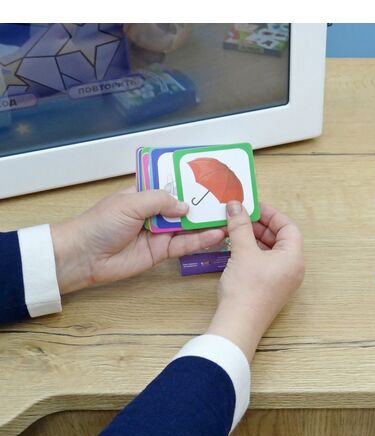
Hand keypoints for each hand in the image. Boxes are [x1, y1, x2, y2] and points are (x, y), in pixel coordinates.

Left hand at [51, 187, 225, 293]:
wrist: (84, 256)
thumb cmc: (99, 224)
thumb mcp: (130, 202)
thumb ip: (160, 200)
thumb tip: (185, 206)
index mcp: (144, 194)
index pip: (172, 185)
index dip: (189, 183)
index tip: (211, 179)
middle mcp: (154, 212)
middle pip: (184, 206)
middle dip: (203, 203)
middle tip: (228, 200)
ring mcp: (159, 233)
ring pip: (188, 226)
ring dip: (207, 222)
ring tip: (229, 217)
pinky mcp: (161, 252)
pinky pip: (185, 245)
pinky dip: (200, 240)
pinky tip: (216, 234)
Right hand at [206, 201, 304, 360]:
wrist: (238, 324)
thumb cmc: (246, 288)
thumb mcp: (243, 251)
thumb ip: (240, 226)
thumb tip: (236, 205)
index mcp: (293, 258)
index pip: (288, 228)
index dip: (271, 215)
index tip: (253, 207)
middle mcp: (292, 269)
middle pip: (280, 239)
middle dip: (260, 226)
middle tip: (241, 217)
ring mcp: (282, 281)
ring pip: (271, 252)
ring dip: (254, 239)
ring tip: (235, 231)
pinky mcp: (270, 289)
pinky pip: (265, 264)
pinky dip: (253, 253)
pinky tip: (235, 249)